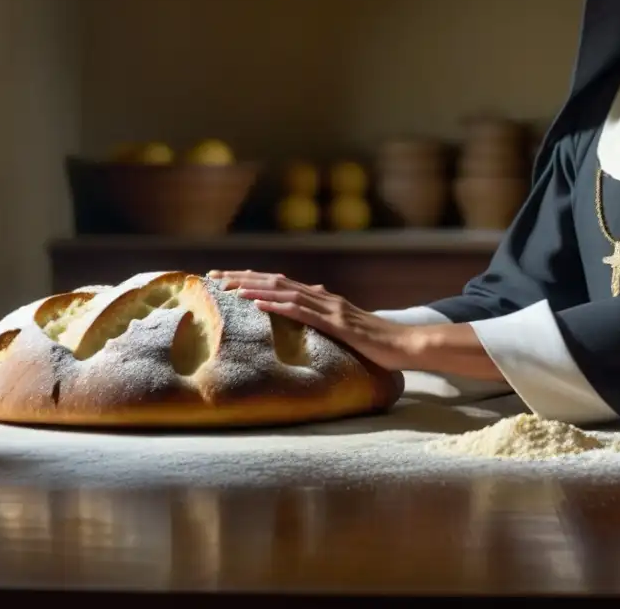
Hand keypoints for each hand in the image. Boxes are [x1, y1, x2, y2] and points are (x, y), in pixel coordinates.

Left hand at [207, 270, 417, 370]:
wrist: (407, 345)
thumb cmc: (378, 343)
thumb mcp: (345, 332)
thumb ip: (326, 324)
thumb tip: (307, 323)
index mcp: (323, 299)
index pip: (281, 284)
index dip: (251, 279)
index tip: (225, 279)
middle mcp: (323, 297)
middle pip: (275, 281)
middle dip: (242, 277)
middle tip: (213, 276)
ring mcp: (330, 308)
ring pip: (284, 291)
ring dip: (253, 287)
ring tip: (227, 286)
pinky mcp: (336, 323)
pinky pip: (301, 312)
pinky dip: (276, 305)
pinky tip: (257, 302)